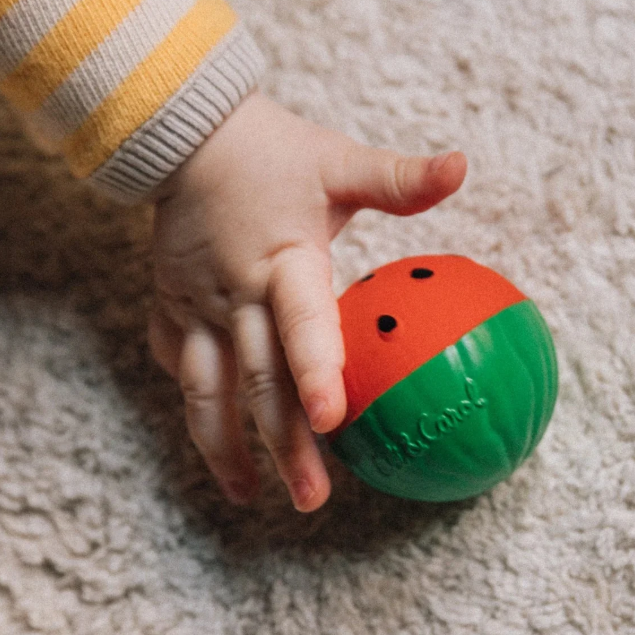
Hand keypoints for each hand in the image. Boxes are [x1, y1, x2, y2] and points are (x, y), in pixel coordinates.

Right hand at [147, 92, 466, 510]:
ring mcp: (195, 304)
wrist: (190, 136)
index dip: (314, 371)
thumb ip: (399, 178)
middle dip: (282, 444)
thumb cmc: (277, 152)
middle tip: (313, 498)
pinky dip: (197, 401)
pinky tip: (214, 436)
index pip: (301, 322)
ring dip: (225, 446)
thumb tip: (463, 166)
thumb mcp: (340, 162)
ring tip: (249, 496)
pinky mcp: (171, 306)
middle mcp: (235, 291)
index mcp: (282, 260)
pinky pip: (180, 363)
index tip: (333, 422)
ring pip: (205, 389)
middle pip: (257, 380)